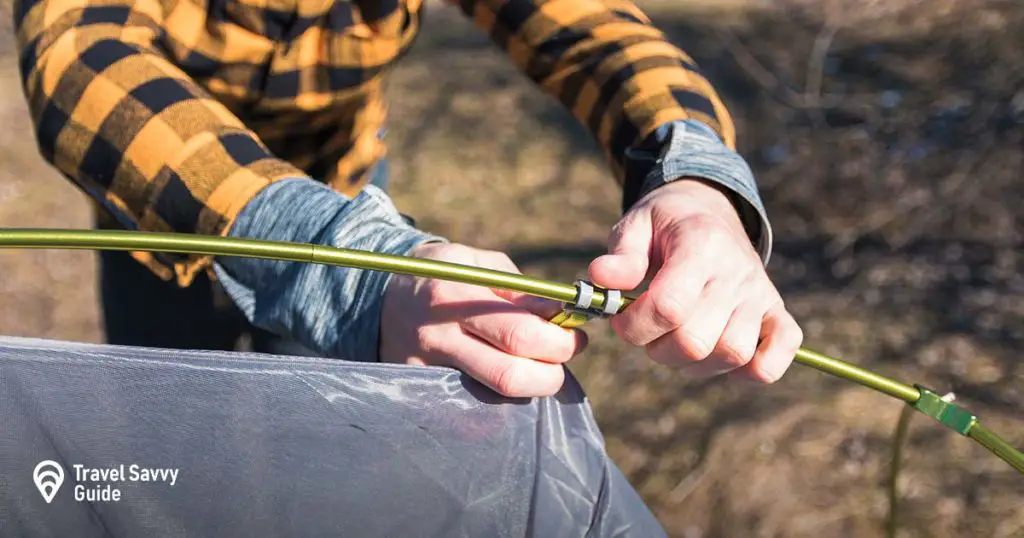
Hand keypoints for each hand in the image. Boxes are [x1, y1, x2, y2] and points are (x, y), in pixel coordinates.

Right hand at [380, 242, 587, 396]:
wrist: (377, 298)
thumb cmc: (441, 273)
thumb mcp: (473, 262)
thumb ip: (515, 287)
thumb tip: (558, 312)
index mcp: (454, 294)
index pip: (521, 330)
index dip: (559, 337)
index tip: (574, 332)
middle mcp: (438, 335)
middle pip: (512, 372)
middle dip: (554, 368)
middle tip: (564, 353)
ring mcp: (427, 367)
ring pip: (497, 393)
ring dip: (535, 385)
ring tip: (543, 367)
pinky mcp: (420, 388)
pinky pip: (474, 403)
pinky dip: (503, 397)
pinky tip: (510, 377)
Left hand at [589, 180, 802, 382]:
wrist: (710, 210)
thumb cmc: (666, 224)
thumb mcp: (637, 224)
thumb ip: (622, 254)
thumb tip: (602, 277)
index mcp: (702, 245)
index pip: (669, 307)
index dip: (634, 326)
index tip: (620, 320)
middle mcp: (737, 272)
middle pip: (696, 341)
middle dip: (658, 348)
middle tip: (648, 330)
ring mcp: (761, 295)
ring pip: (732, 354)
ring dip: (695, 363)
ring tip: (677, 340)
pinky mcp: (776, 314)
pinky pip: (774, 359)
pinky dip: (751, 370)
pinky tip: (718, 355)